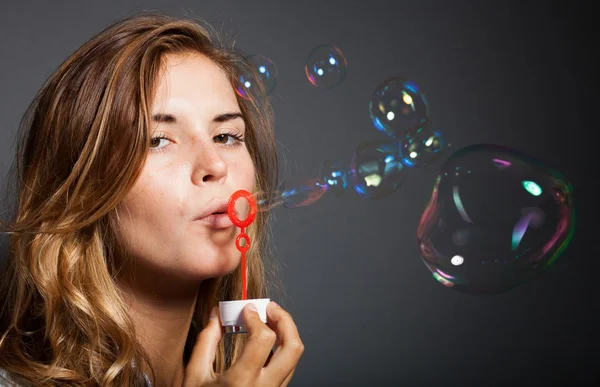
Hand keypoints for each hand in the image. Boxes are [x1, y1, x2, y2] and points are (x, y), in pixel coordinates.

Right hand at [183, 301, 303, 385]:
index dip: (257, 317)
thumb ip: (206, 342)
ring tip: (269, 321)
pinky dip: (281, 349)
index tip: (247, 309)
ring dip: (286, 333)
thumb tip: (216, 315)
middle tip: (270, 308)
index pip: (264, 339)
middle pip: (293, 346)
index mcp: (241, 382)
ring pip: (294, 358)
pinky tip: (267, 342)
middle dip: (285, 320)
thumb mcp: (194, 376)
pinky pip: (287, 369)